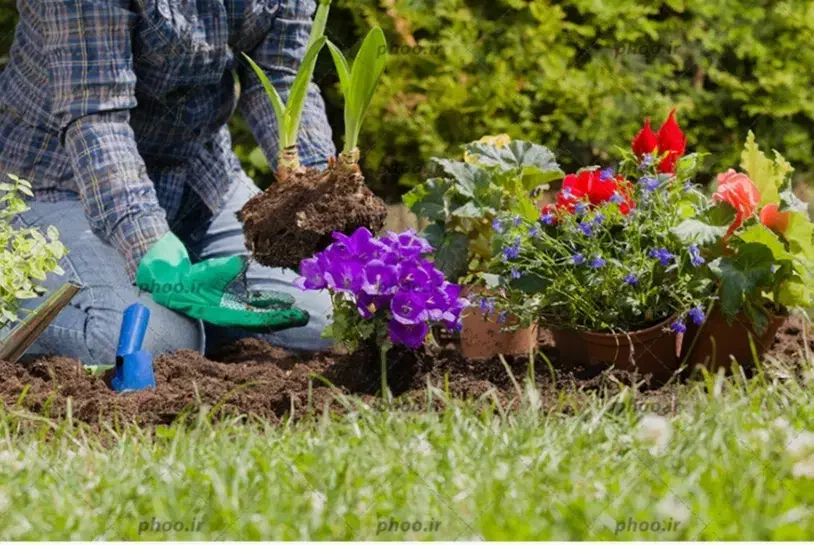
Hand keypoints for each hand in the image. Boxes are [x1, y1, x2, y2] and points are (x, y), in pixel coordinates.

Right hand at [135, 233, 308, 329]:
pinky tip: (285, 301)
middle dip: (284, 319)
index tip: (295, 316)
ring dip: (280, 312)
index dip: (277, 318)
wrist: (176, 285)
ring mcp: (235, 309)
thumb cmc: (191, 280)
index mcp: (226, 314)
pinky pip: (257, 304)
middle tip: (305, 317)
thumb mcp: (209, 271)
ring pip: (262, 314)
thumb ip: (227, 268)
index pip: (257, 319)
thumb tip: (243, 261)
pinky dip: (270, 303)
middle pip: (264, 320)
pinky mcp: (235, 302)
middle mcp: (233, 315)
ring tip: (299, 311)